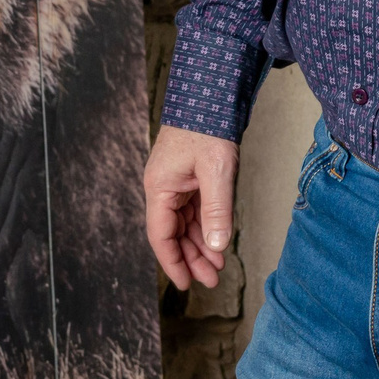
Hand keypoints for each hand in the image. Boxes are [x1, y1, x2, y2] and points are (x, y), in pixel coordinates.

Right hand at [143, 124, 238, 291]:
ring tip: (218, 266)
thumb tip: (216, 246)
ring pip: (184, 224)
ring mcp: (175, 182)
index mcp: (159, 188)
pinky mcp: (188, 177)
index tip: (186, 285)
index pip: (161, 236)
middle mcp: (162, 188)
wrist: (211, 93)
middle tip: (212, 280)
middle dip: (191, 258)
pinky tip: (218, 241)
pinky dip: (205, 227)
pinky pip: (193, 210)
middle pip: (173, 234)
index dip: (174, 263)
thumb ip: (216, 211)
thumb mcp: (216, 172)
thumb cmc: (209, 127)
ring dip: (200, 245)